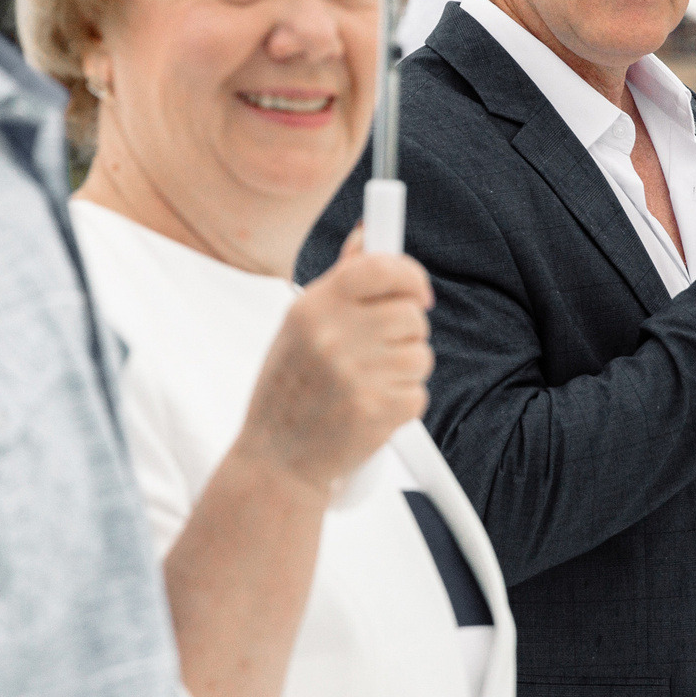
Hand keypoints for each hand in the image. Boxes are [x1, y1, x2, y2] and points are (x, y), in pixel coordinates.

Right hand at [235, 229, 433, 494]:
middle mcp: (334, 337)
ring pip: (420, 353)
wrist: (275, 462)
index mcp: (313, 308)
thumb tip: (369, 235)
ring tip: (366, 384)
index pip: (381, 266)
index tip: (418, 291)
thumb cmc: (287, 390)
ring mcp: (357, 375)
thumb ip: (340, 283)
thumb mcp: (299, 327)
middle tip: (378, 352)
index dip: (409, 275)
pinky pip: (418, 391)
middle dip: (405, 332)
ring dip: (404, 369)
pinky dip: (402, 401)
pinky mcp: (379, 411)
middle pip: (411, 314)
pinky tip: (369, 409)